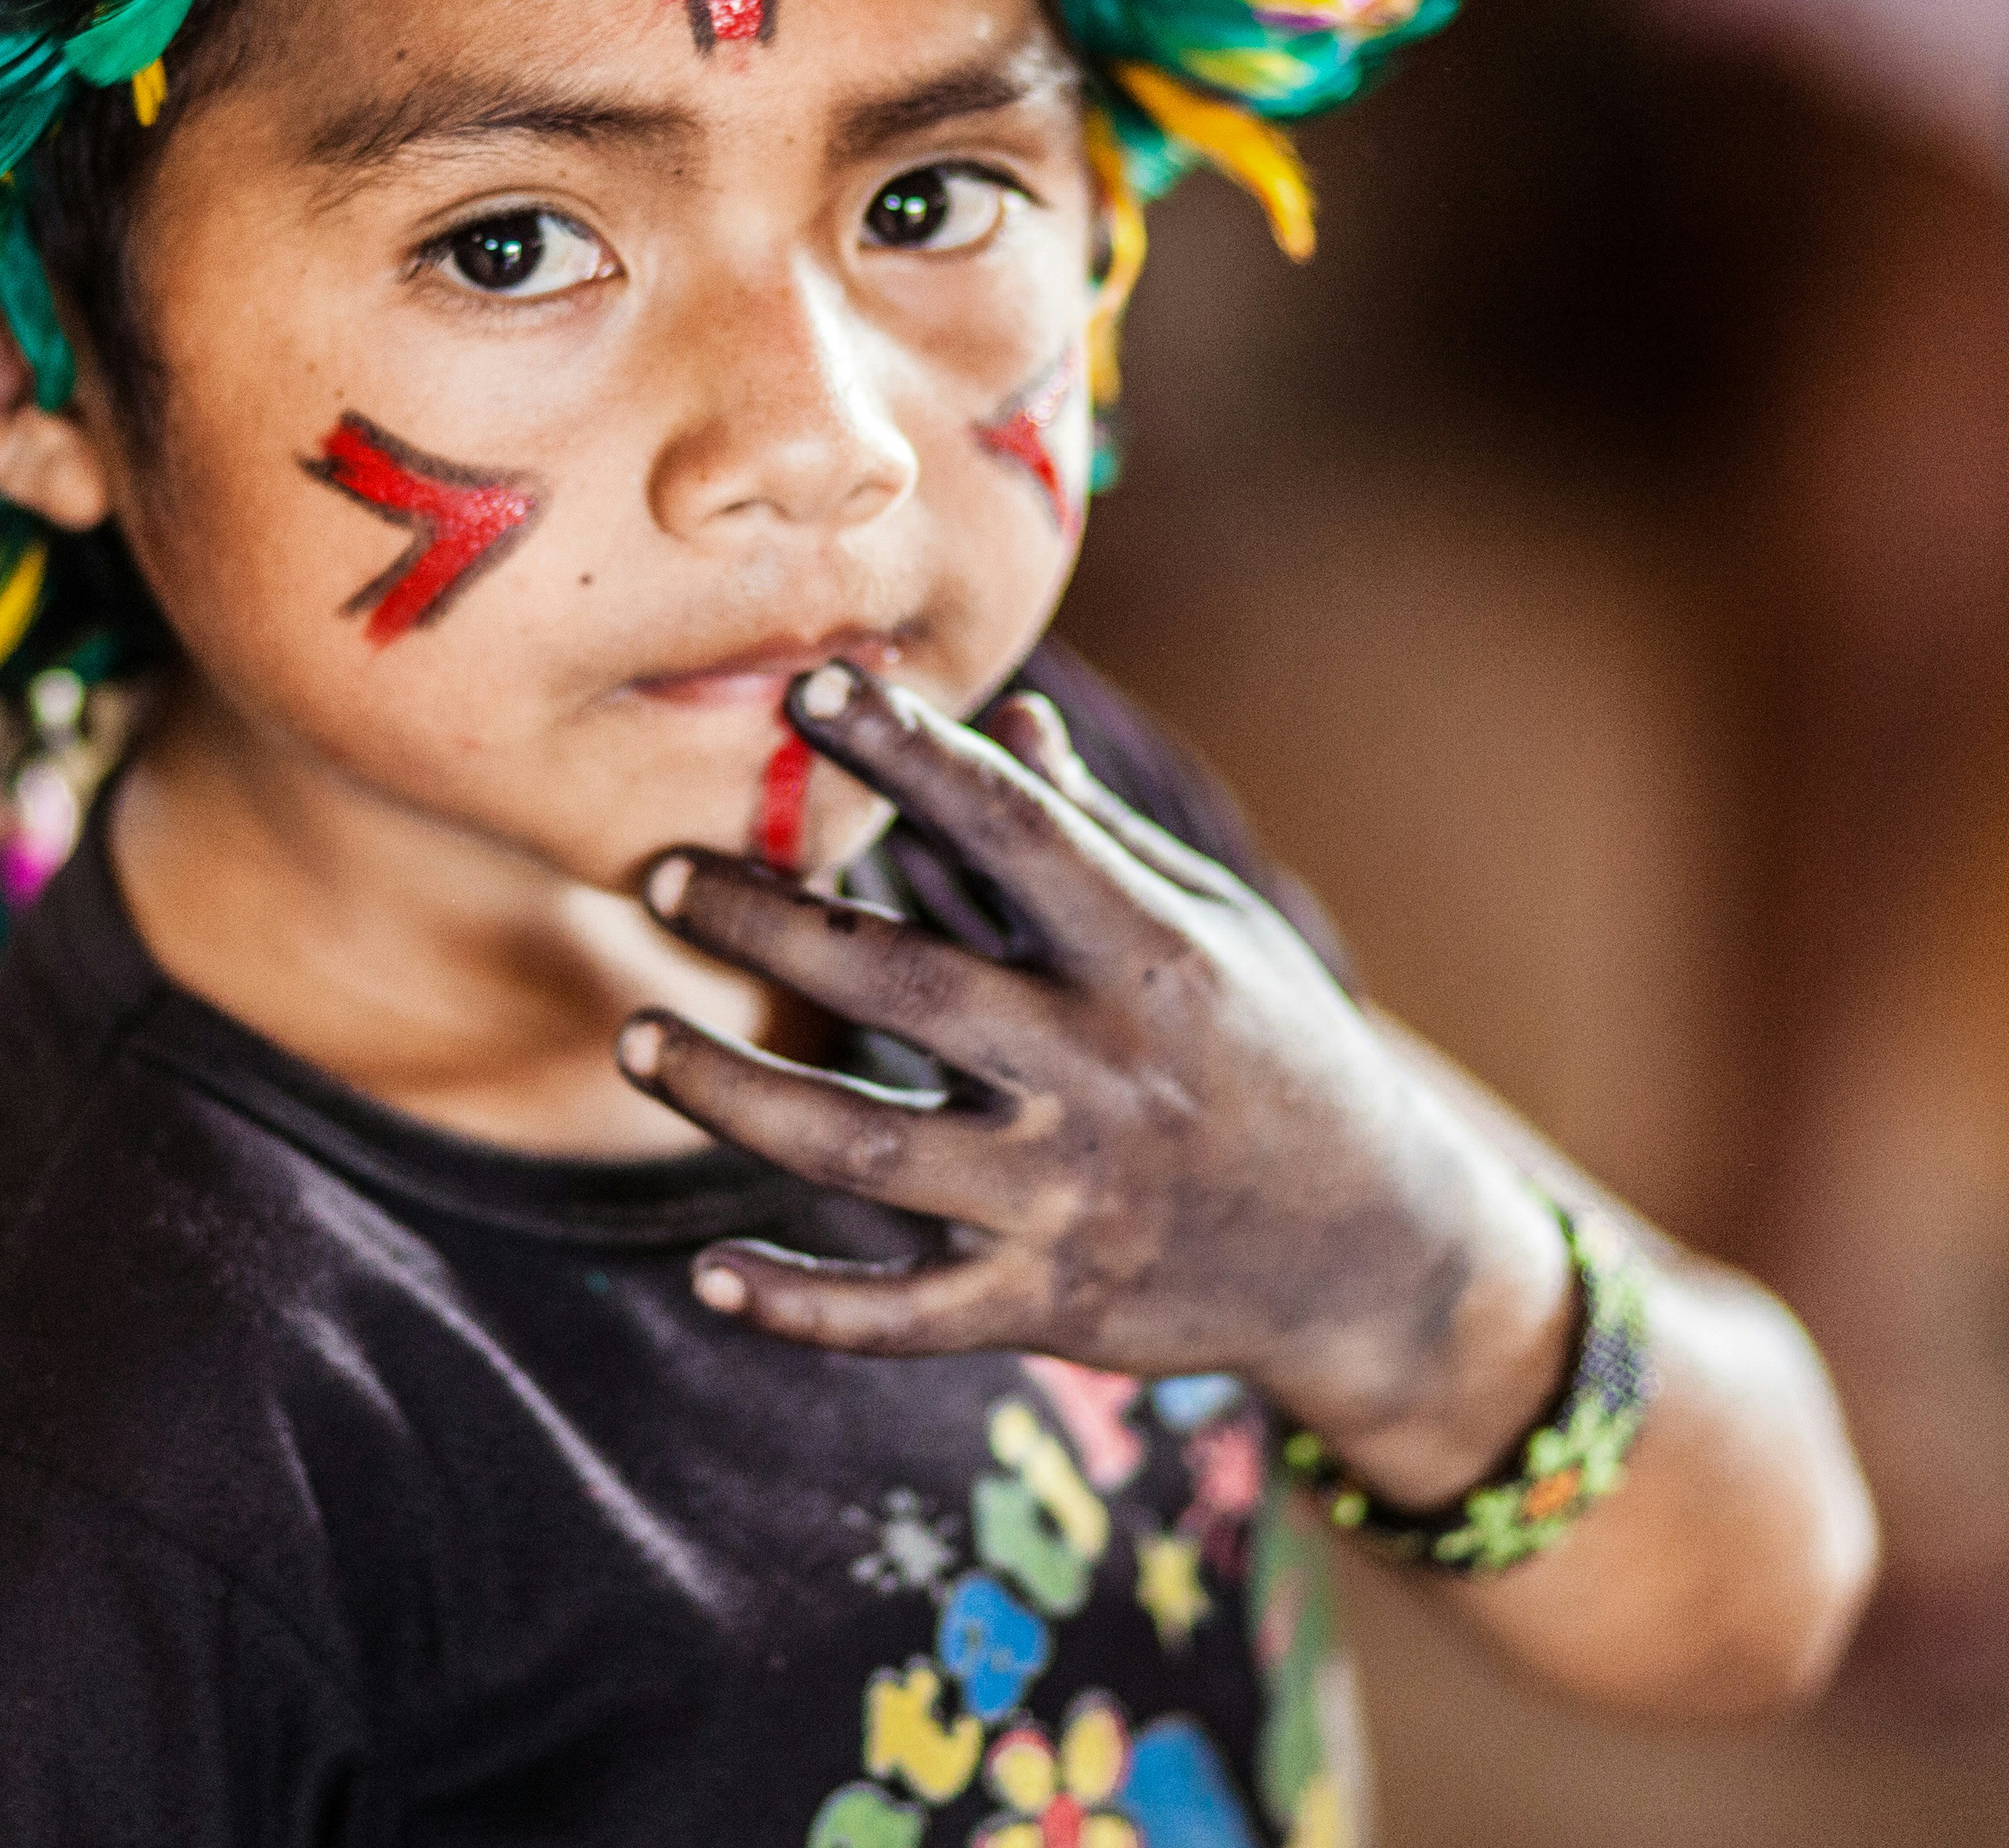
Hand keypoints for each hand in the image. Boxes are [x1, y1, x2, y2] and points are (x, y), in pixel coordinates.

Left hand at [621, 661, 1573, 1507]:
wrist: (1374, 1251)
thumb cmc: (1275, 1053)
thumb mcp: (1213, 927)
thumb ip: (1095, 836)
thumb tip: (1009, 720)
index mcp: (1152, 957)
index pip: (1014, 832)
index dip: (910, 756)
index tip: (810, 691)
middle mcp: (1105, 1073)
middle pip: (899, 984)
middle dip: (765, 923)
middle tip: (657, 871)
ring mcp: (1070, 1198)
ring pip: (864, 1149)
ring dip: (733, 1093)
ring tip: (634, 1038)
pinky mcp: (1047, 1305)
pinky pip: (900, 1316)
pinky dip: (799, 1304)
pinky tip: (706, 1276)